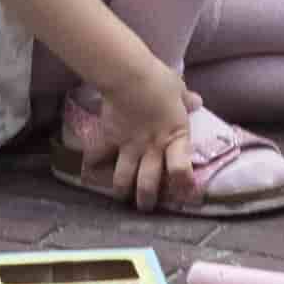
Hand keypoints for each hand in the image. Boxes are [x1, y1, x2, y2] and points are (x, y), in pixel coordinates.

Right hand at [72, 74, 210, 210]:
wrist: (129, 76)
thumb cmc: (158, 81)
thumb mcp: (178, 89)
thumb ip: (186, 99)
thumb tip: (196, 101)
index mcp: (174, 136)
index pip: (181, 168)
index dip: (183, 184)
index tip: (186, 194)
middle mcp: (152, 147)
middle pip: (148, 182)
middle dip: (146, 198)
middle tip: (145, 207)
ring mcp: (129, 146)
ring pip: (123, 177)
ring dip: (121, 189)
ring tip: (120, 197)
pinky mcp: (109, 138)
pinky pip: (98, 155)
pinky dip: (91, 164)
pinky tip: (87, 172)